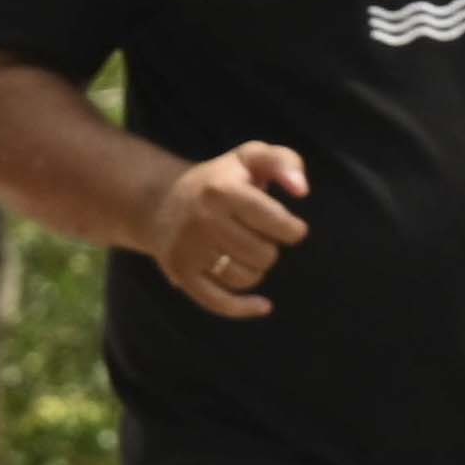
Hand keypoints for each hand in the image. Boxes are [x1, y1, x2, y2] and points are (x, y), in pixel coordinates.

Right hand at [138, 140, 308, 316]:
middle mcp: (204, 220)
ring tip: (248, 254)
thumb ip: (284, 162)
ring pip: (246, 278)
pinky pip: (218, 302)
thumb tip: (302, 190)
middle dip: (271, 249)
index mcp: (223, 190)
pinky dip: (244, 308)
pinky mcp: (181, 273)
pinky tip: (263, 306)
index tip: (291, 228)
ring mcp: (190, 249)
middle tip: (260, 238)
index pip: (276, 221)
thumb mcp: (251, 156)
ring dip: (256, 270)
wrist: (161, 201)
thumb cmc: (219, 179)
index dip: (292, 230)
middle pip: (263, 254)